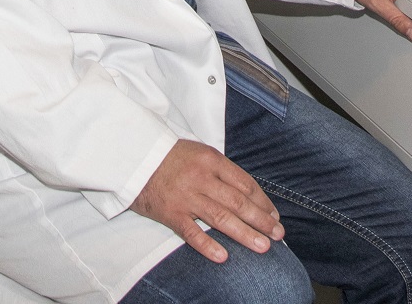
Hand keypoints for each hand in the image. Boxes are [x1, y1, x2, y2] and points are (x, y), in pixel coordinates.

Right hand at [131, 140, 282, 263]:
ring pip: (221, 218)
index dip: (263, 201)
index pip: (245, 183)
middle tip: (278, 234)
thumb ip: (221, 171)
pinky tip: (223, 257)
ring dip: (245, 234)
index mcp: (211, 160)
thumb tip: (248, 194)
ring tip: (263, 246)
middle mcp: (201, 177)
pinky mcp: (170, 212)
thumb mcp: (198, 153)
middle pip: (239, 202)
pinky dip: (207, 245)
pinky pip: (192, 232)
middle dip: (262, 220)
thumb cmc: (169, 156)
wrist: (133, 157)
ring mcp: (186, 196)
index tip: (274, 215)